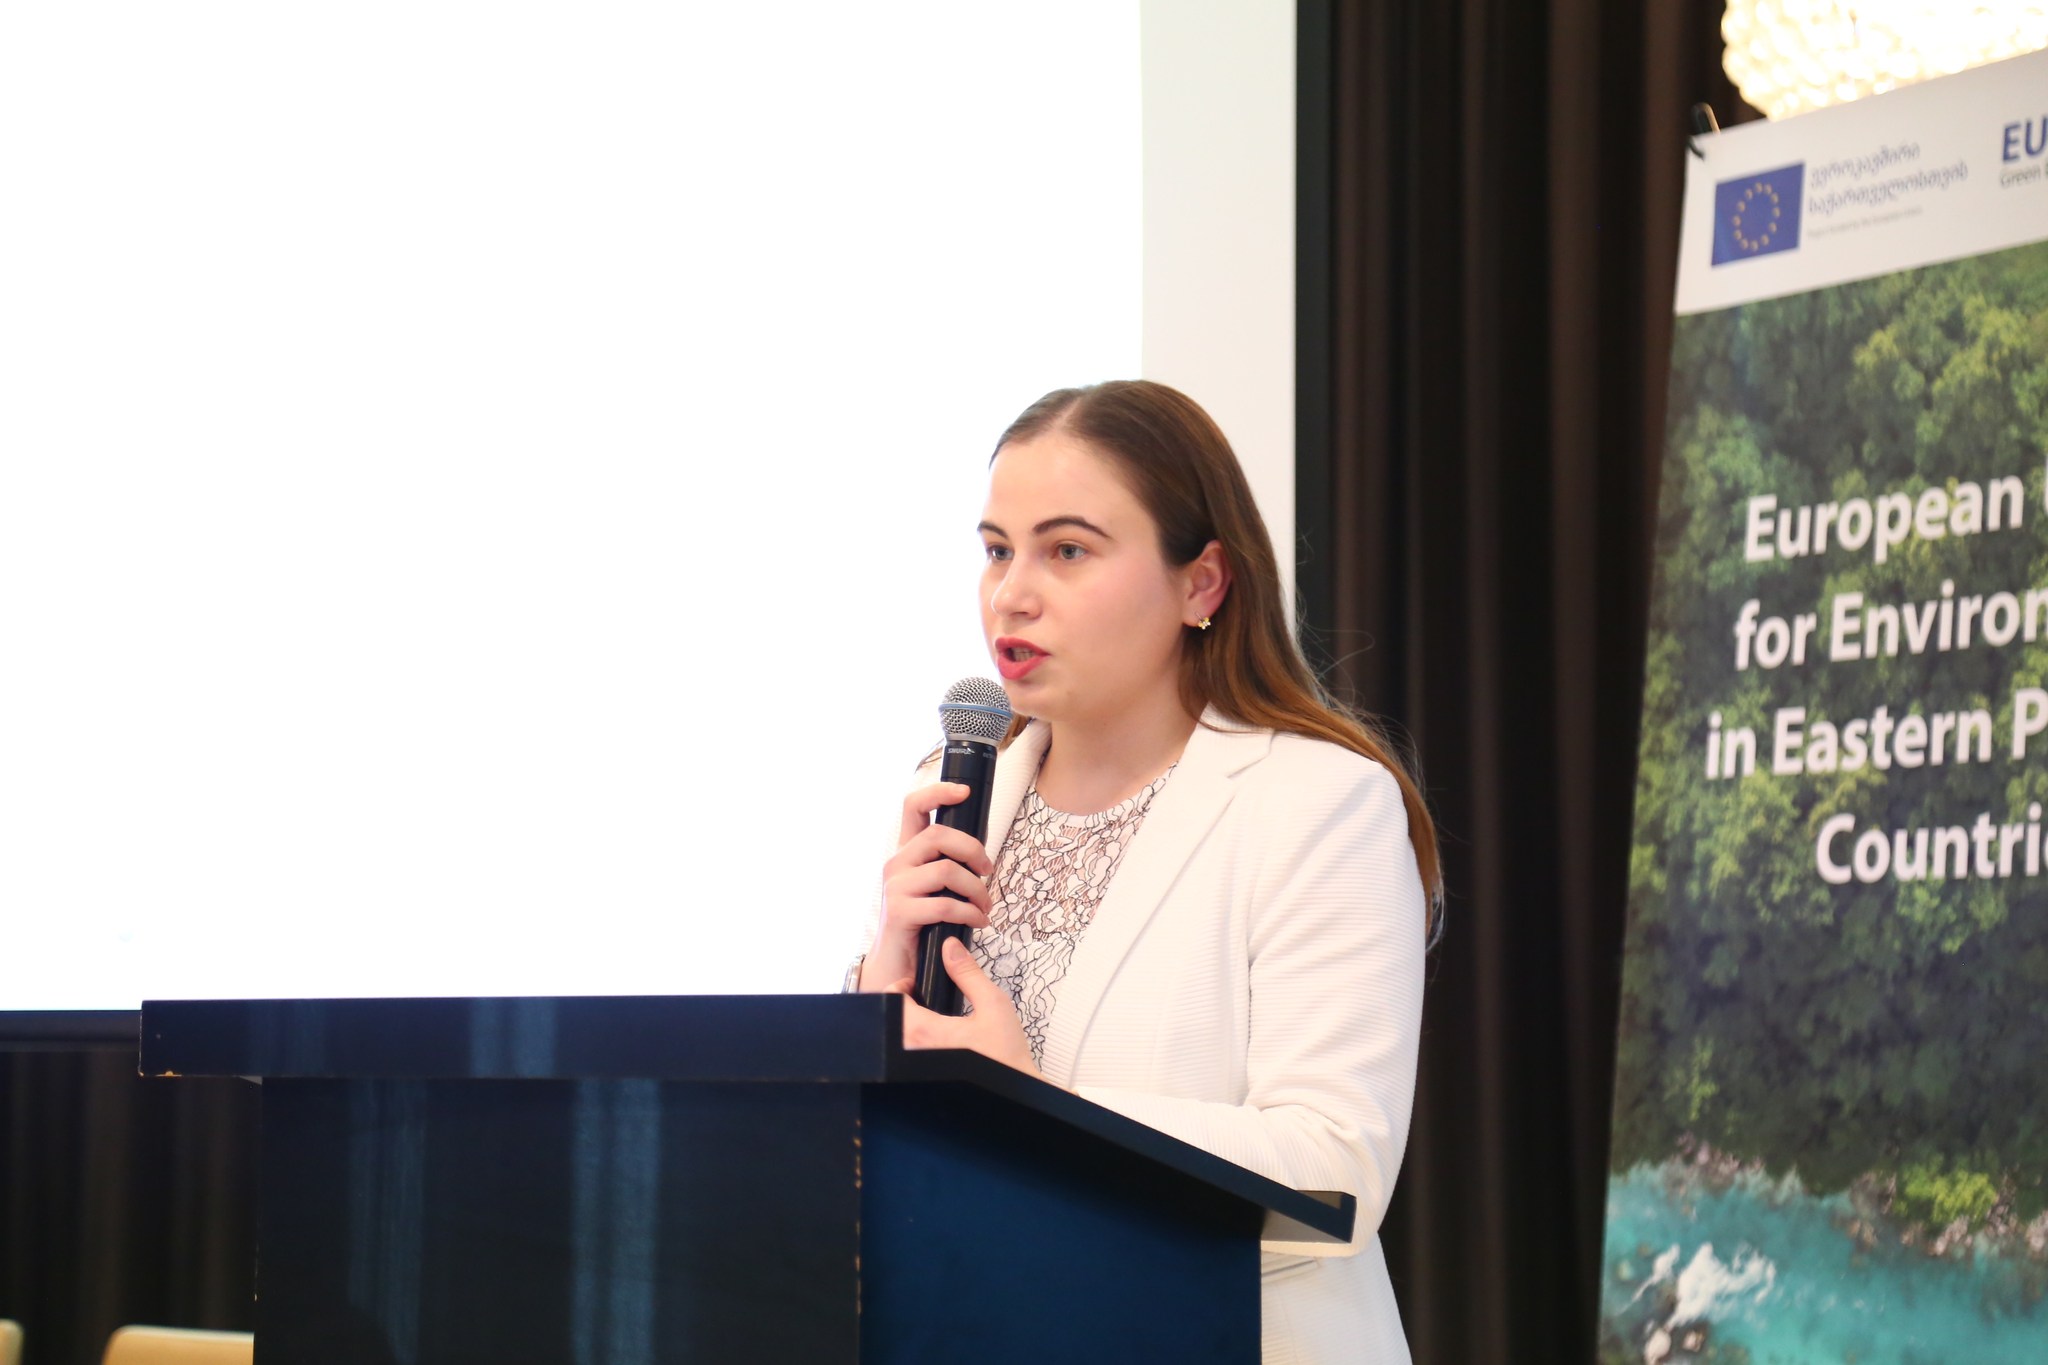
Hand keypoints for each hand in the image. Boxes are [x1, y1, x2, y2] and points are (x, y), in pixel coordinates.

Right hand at [859, 782, 992, 991]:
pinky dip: (970, 914)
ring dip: (976, 890)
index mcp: (906, 852)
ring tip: (985, 907)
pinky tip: (978, 923)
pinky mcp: (900, 912)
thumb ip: (947, 865)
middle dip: (973, 851)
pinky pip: (946, 905)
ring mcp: (895, 887)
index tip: (964, 792)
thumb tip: (979, 854)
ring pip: (947, 871)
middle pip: (938, 835)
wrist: (896, 964)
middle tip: (987, 872)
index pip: (913, 807)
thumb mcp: (933, 888)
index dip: (938, 792)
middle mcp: (896, 864)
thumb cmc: (922, 924)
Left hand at [886, 938, 1037, 1076]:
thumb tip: (950, 947)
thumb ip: (968, 973)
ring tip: (930, 1017)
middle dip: (901, 1005)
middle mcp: (915, 1052)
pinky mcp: (925, 1077)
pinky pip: (907, 1055)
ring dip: (907, 1025)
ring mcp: (918, 1068)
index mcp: (926, 1032)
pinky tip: (938, 1039)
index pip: (890, 1001)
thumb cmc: (1006, 1053)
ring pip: (897, 1040)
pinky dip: (914, 1043)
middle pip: (890, 1021)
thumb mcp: (993, 1004)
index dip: (900, 987)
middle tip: (922, 997)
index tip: (915, 984)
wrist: (1015, 1090)